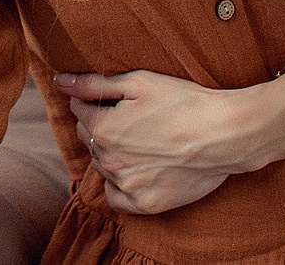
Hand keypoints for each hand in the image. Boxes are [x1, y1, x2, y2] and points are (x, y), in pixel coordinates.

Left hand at [56, 70, 251, 214]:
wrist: (226, 134)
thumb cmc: (183, 102)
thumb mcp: (138, 82)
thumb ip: (92, 83)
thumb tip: (59, 81)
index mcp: (103, 128)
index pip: (78, 109)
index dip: (94, 99)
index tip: (116, 98)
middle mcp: (109, 160)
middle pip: (87, 137)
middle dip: (100, 125)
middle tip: (131, 118)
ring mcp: (127, 185)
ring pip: (101, 165)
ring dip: (110, 153)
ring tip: (141, 141)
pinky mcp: (146, 204)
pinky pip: (115, 197)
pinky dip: (119, 185)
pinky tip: (135, 170)